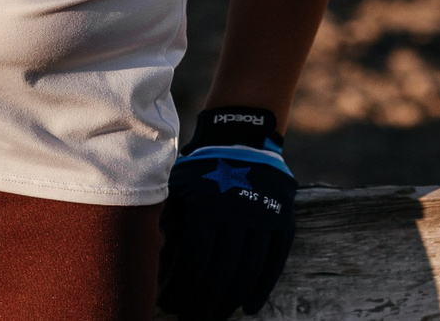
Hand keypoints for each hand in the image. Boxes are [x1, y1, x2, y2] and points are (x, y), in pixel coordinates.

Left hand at [158, 107, 296, 320]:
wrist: (241, 136)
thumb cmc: (199, 168)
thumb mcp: (176, 186)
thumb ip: (166, 222)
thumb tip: (154, 262)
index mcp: (207, 205)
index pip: (194, 262)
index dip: (181, 289)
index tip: (168, 306)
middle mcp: (238, 212)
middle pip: (221, 273)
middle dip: (203, 304)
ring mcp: (264, 216)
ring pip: (248, 271)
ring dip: (230, 301)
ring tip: (214, 318)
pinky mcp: (284, 218)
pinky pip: (275, 260)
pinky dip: (263, 287)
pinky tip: (249, 307)